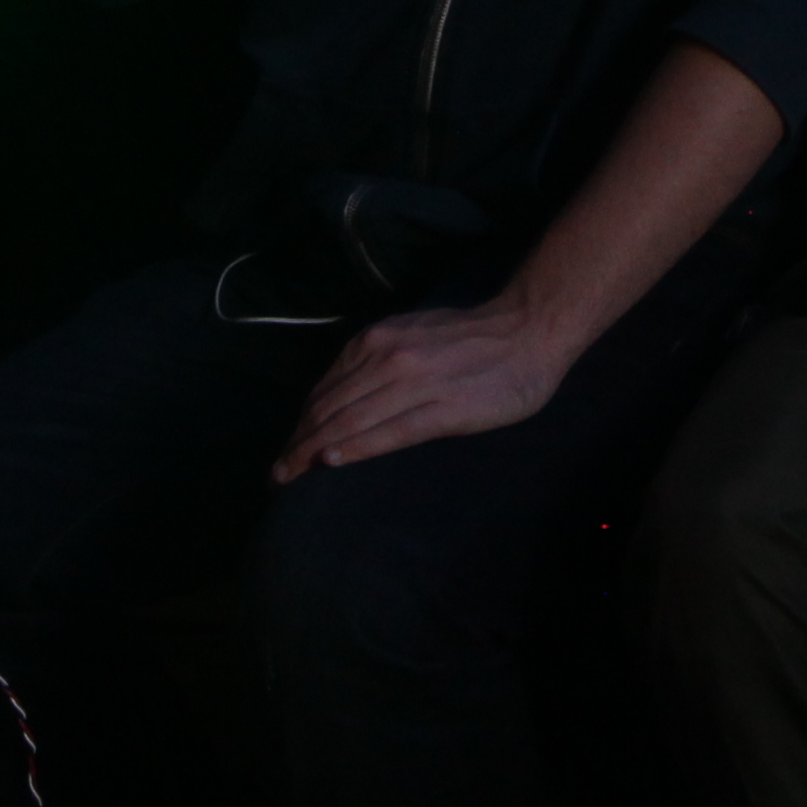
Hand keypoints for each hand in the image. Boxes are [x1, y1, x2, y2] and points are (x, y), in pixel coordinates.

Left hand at [272, 290, 580, 479]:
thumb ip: (378, 361)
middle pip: (329, 408)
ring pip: (350, 421)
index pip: (325, 390)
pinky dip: (357, 447)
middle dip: (298, 444)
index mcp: (378, 342)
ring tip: (291, 477)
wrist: (530, 329)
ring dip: (314, 451)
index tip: (284, 451)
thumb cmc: (474, 339)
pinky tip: (333, 462)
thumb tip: (345, 397)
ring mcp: (414, 382)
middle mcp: (388, 358)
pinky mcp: (443, 408)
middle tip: (276, 475)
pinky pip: (390, 431)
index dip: (300, 424)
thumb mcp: (413, 336)